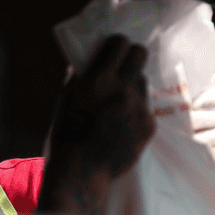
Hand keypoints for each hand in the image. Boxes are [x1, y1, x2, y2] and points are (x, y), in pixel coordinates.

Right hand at [39, 35, 153, 214]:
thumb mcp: (65, 98)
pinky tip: (122, 123)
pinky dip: (137, 111)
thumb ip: (78, 75)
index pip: (120, 44)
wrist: (82, 171)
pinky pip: (146, 108)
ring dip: (134, 86)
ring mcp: (139, 107)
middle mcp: (122, 89)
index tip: (117, 46)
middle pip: (140, 56)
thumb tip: (87, 58)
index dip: (119, 43)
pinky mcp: (149, 125)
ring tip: (119, 103)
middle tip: (127, 64)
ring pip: (143, 83)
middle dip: (134, 56)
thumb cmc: (66, 134)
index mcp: (98, 79)